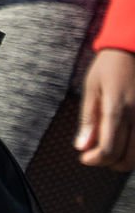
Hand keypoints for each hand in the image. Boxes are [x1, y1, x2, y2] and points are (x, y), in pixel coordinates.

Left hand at [77, 45, 134, 174]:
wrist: (133, 49)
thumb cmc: (109, 67)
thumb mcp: (91, 88)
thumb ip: (88, 119)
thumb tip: (82, 147)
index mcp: (117, 109)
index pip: (108, 149)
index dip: (94, 160)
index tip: (84, 157)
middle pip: (126, 159)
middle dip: (108, 163)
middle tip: (96, 155)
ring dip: (124, 160)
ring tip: (110, 149)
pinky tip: (124, 142)